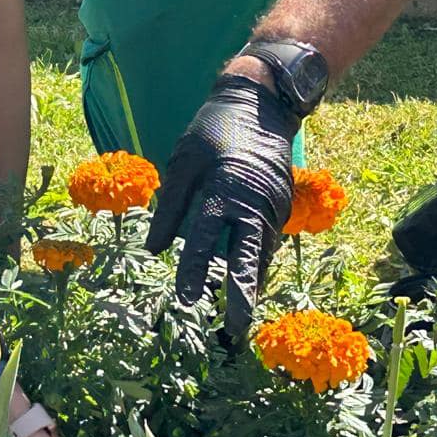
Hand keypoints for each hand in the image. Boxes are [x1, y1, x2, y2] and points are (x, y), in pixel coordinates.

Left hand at [145, 74, 298, 335]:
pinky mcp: (282, 204)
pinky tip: (249, 283)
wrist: (261, 104)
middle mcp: (253, 202)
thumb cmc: (213, 131)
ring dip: (251, 284)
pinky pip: (268, 240)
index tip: (185, 300)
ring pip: (261, 253)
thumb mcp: (183, 160)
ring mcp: (273, 205)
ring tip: (239, 319)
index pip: (205, 238)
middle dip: (241, 296)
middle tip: (235, 332)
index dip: (194, 270)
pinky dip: (258, 262)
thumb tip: (154, 249)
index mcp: (223, 190)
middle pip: (246, 257)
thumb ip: (170, 205)